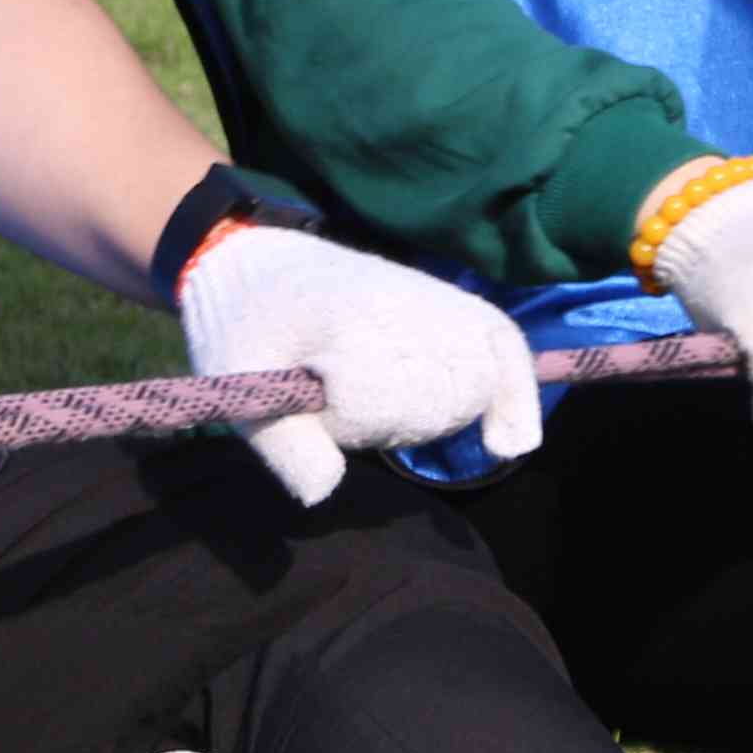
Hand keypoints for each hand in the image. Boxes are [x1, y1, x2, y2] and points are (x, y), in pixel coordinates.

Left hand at [174, 222, 543, 506]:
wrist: (256, 260)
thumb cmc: (241, 324)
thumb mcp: (237, 383)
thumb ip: (281, 443)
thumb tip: (326, 492)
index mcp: (349, 317)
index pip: (382, 402)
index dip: (352, 420)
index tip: (316, 394)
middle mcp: (406, 304)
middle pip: (441, 401)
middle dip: (401, 420)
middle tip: (344, 399)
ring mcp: (435, 300)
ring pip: (475, 384)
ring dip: (441, 408)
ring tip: (385, 392)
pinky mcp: (452, 304)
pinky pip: (506, 347)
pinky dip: (514, 392)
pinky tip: (507, 441)